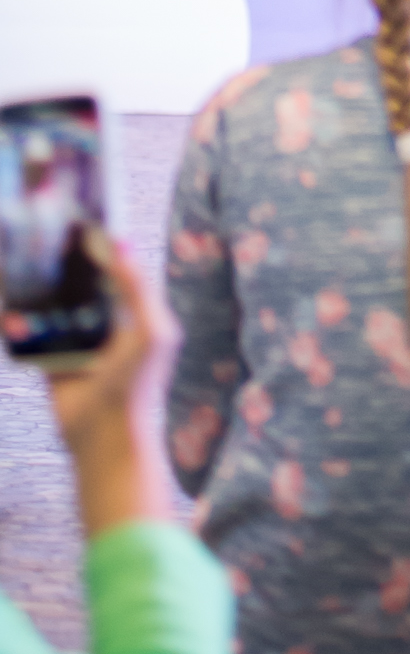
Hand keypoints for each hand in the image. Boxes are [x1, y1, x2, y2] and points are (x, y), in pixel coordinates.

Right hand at [41, 236, 175, 537]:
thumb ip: (138, 287)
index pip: (114, 267)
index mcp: (133, 310)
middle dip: (59, 264)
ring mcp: (75, 340)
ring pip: (51, 306)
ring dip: (35, 291)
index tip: (76, 216)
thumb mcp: (152, 330)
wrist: (106, 437)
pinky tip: (10, 310)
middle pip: (77, 283)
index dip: (98, 245)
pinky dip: (19, 323)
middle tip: (38, 237)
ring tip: (18, 268)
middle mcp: (104, 321)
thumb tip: (122, 242)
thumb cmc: (138, 384)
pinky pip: (32, 335)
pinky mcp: (50, 361)